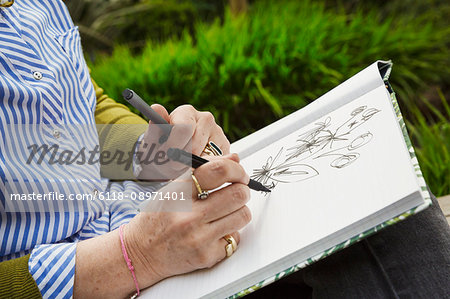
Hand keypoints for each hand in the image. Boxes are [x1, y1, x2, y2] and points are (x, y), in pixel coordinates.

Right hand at [124, 154, 250, 287]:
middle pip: (238, 193)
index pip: (218, 170)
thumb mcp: (172, 189)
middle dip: (242, 190)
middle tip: (237, 192)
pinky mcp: (206, 256)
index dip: (237, 170)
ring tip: (226, 212)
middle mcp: (189, 215)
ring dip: (239, 211)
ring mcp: (198, 237)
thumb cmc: (157, 219)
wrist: (140, 253)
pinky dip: (230, 233)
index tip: (239, 174)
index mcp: (178, 192)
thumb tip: (234, 159)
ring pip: (242, 215)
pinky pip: (235, 238)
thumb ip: (203, 172)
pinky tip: (215, 231)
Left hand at [137, 104, 229, 179]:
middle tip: (174, 163)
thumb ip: (155, 128)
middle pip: (195, 144)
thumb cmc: (162, 148)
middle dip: (183, 158)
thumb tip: (156, 108)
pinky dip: (205, 168)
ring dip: (194, 165)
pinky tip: (196, 165)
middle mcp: (205, 118)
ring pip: (207, 156)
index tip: (168, 154)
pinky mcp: (225, 147)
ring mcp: (217, 132)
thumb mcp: (153, 141)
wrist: (171, 161)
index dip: (174, 145)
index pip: (183, 128)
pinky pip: (216, 162)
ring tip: (184, 164)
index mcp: (186, 112)